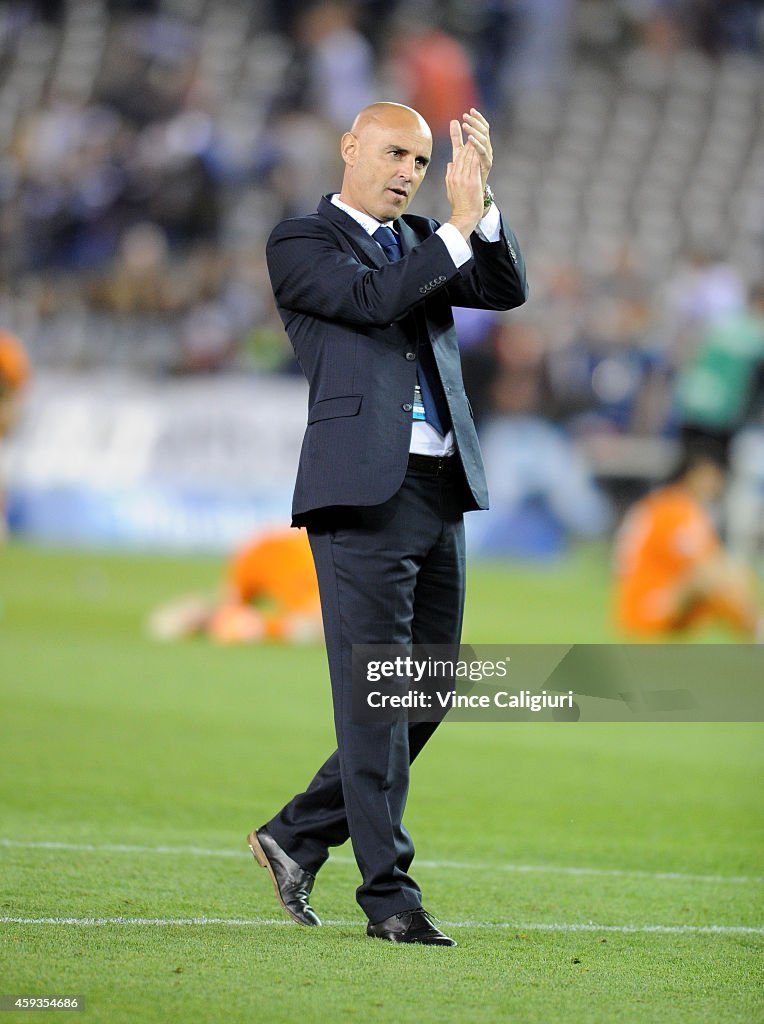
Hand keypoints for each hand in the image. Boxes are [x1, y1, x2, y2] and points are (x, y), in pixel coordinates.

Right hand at [445, 120, 483, 238]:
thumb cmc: (459, 204)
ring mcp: (463, 177)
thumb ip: (449, 174)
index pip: (455, 153)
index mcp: (451, 175)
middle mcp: (455, 174)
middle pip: (461, 152)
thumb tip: (449, 164)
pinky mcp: (471, 181)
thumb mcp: (451, 188)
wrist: (464, 215)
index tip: (456, 126)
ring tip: (473, 129)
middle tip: (467, 121)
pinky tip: (478, 143)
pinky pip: (474, 164)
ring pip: (468, 156)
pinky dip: (476, 153)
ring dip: (471, 141)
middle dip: (464, 135)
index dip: (456, 138)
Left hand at [460, 108, 492, 187]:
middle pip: (484, 131)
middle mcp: (487, 148)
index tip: (470, 110)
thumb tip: (453, 121)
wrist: (470, 191)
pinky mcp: (486, 164)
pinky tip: (469, 139)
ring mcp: (488, 156)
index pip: (482, 127)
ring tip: (465, 125)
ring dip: (474, 131)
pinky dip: (476, 144)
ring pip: (484, 139)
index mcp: (481, 144)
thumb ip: (457, 137)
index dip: (477, 118)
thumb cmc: (465, 171)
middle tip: (466, 116)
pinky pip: (482, 152)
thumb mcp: (459, 151)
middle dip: (475, 122)